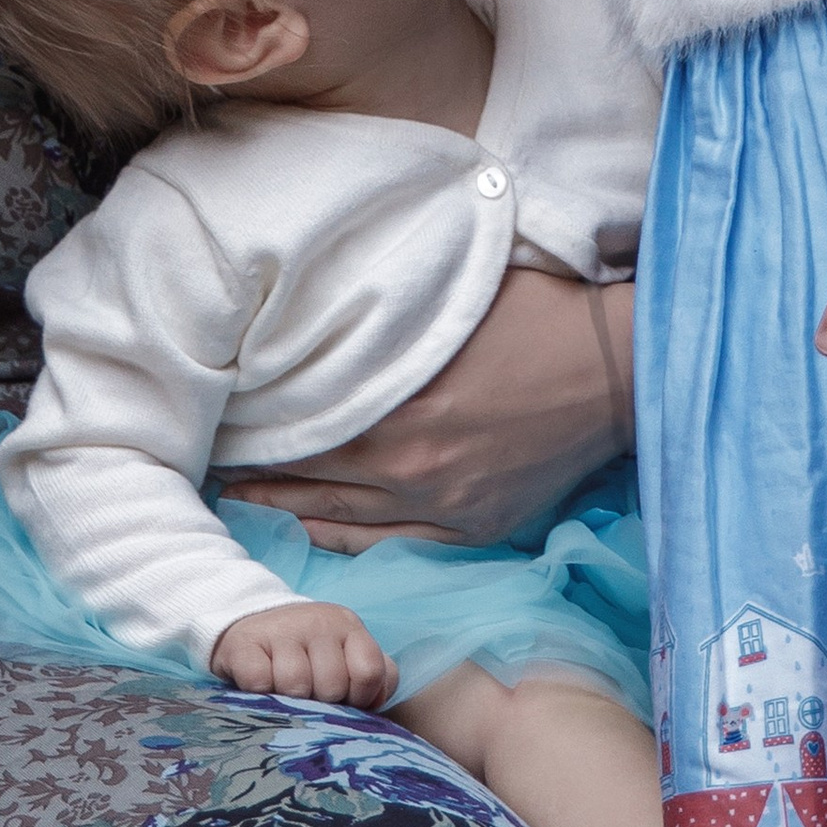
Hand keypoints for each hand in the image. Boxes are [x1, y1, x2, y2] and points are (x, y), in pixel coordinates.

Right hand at [211, 601, 395, 707]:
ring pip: (296, 685)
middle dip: (322, 702)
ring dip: (289, 700)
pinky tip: (260, 686)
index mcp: (347, 626)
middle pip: (332, 685)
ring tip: (284, 691)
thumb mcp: (346, 656)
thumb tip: (378, 699)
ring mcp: (281, 629)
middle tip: (310, 695)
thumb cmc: (307, 653)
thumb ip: (376, 676)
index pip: (369, 671)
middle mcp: (318, 621)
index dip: (360, 698)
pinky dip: (259, 693)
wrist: (251, 623)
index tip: (345, 700)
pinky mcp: (244, 643)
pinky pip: (259, 682)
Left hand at [217, 267, 632, 549]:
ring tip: (240, 502)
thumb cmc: (535, 313)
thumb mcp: (450, 292)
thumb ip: (387, 307)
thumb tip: (332, 284)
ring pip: (339, 519)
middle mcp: (409, 465)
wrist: (616, 371)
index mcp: (398, 406)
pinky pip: (390, 542)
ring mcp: (441, 502)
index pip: (300, 427)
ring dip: (286, 509)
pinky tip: (308, 531)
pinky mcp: (472, 525)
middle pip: (308, 478)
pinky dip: (341, 537)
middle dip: (256, 472)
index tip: (218, 418)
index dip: (254, 426)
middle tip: (211, 466)